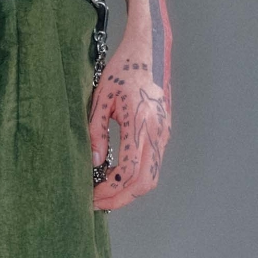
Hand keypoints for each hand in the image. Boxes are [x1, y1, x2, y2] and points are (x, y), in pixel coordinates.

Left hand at [90, 35, 170, 210]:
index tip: (93, 196)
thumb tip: (94, 163)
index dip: (110, 190)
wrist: (149, 53)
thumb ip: (96, 133)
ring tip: (106, 193)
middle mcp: (157, 132)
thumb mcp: (101, 99)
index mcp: (140, 122)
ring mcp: (164, 134)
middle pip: (144, 183)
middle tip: (98, 203)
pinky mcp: (164, 134)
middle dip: (120, 198)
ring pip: (151, 178)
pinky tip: (117, 177)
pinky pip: (153, 166)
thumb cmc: (122, 72)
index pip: (129, 170)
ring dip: (129, 192)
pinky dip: (136, 179)